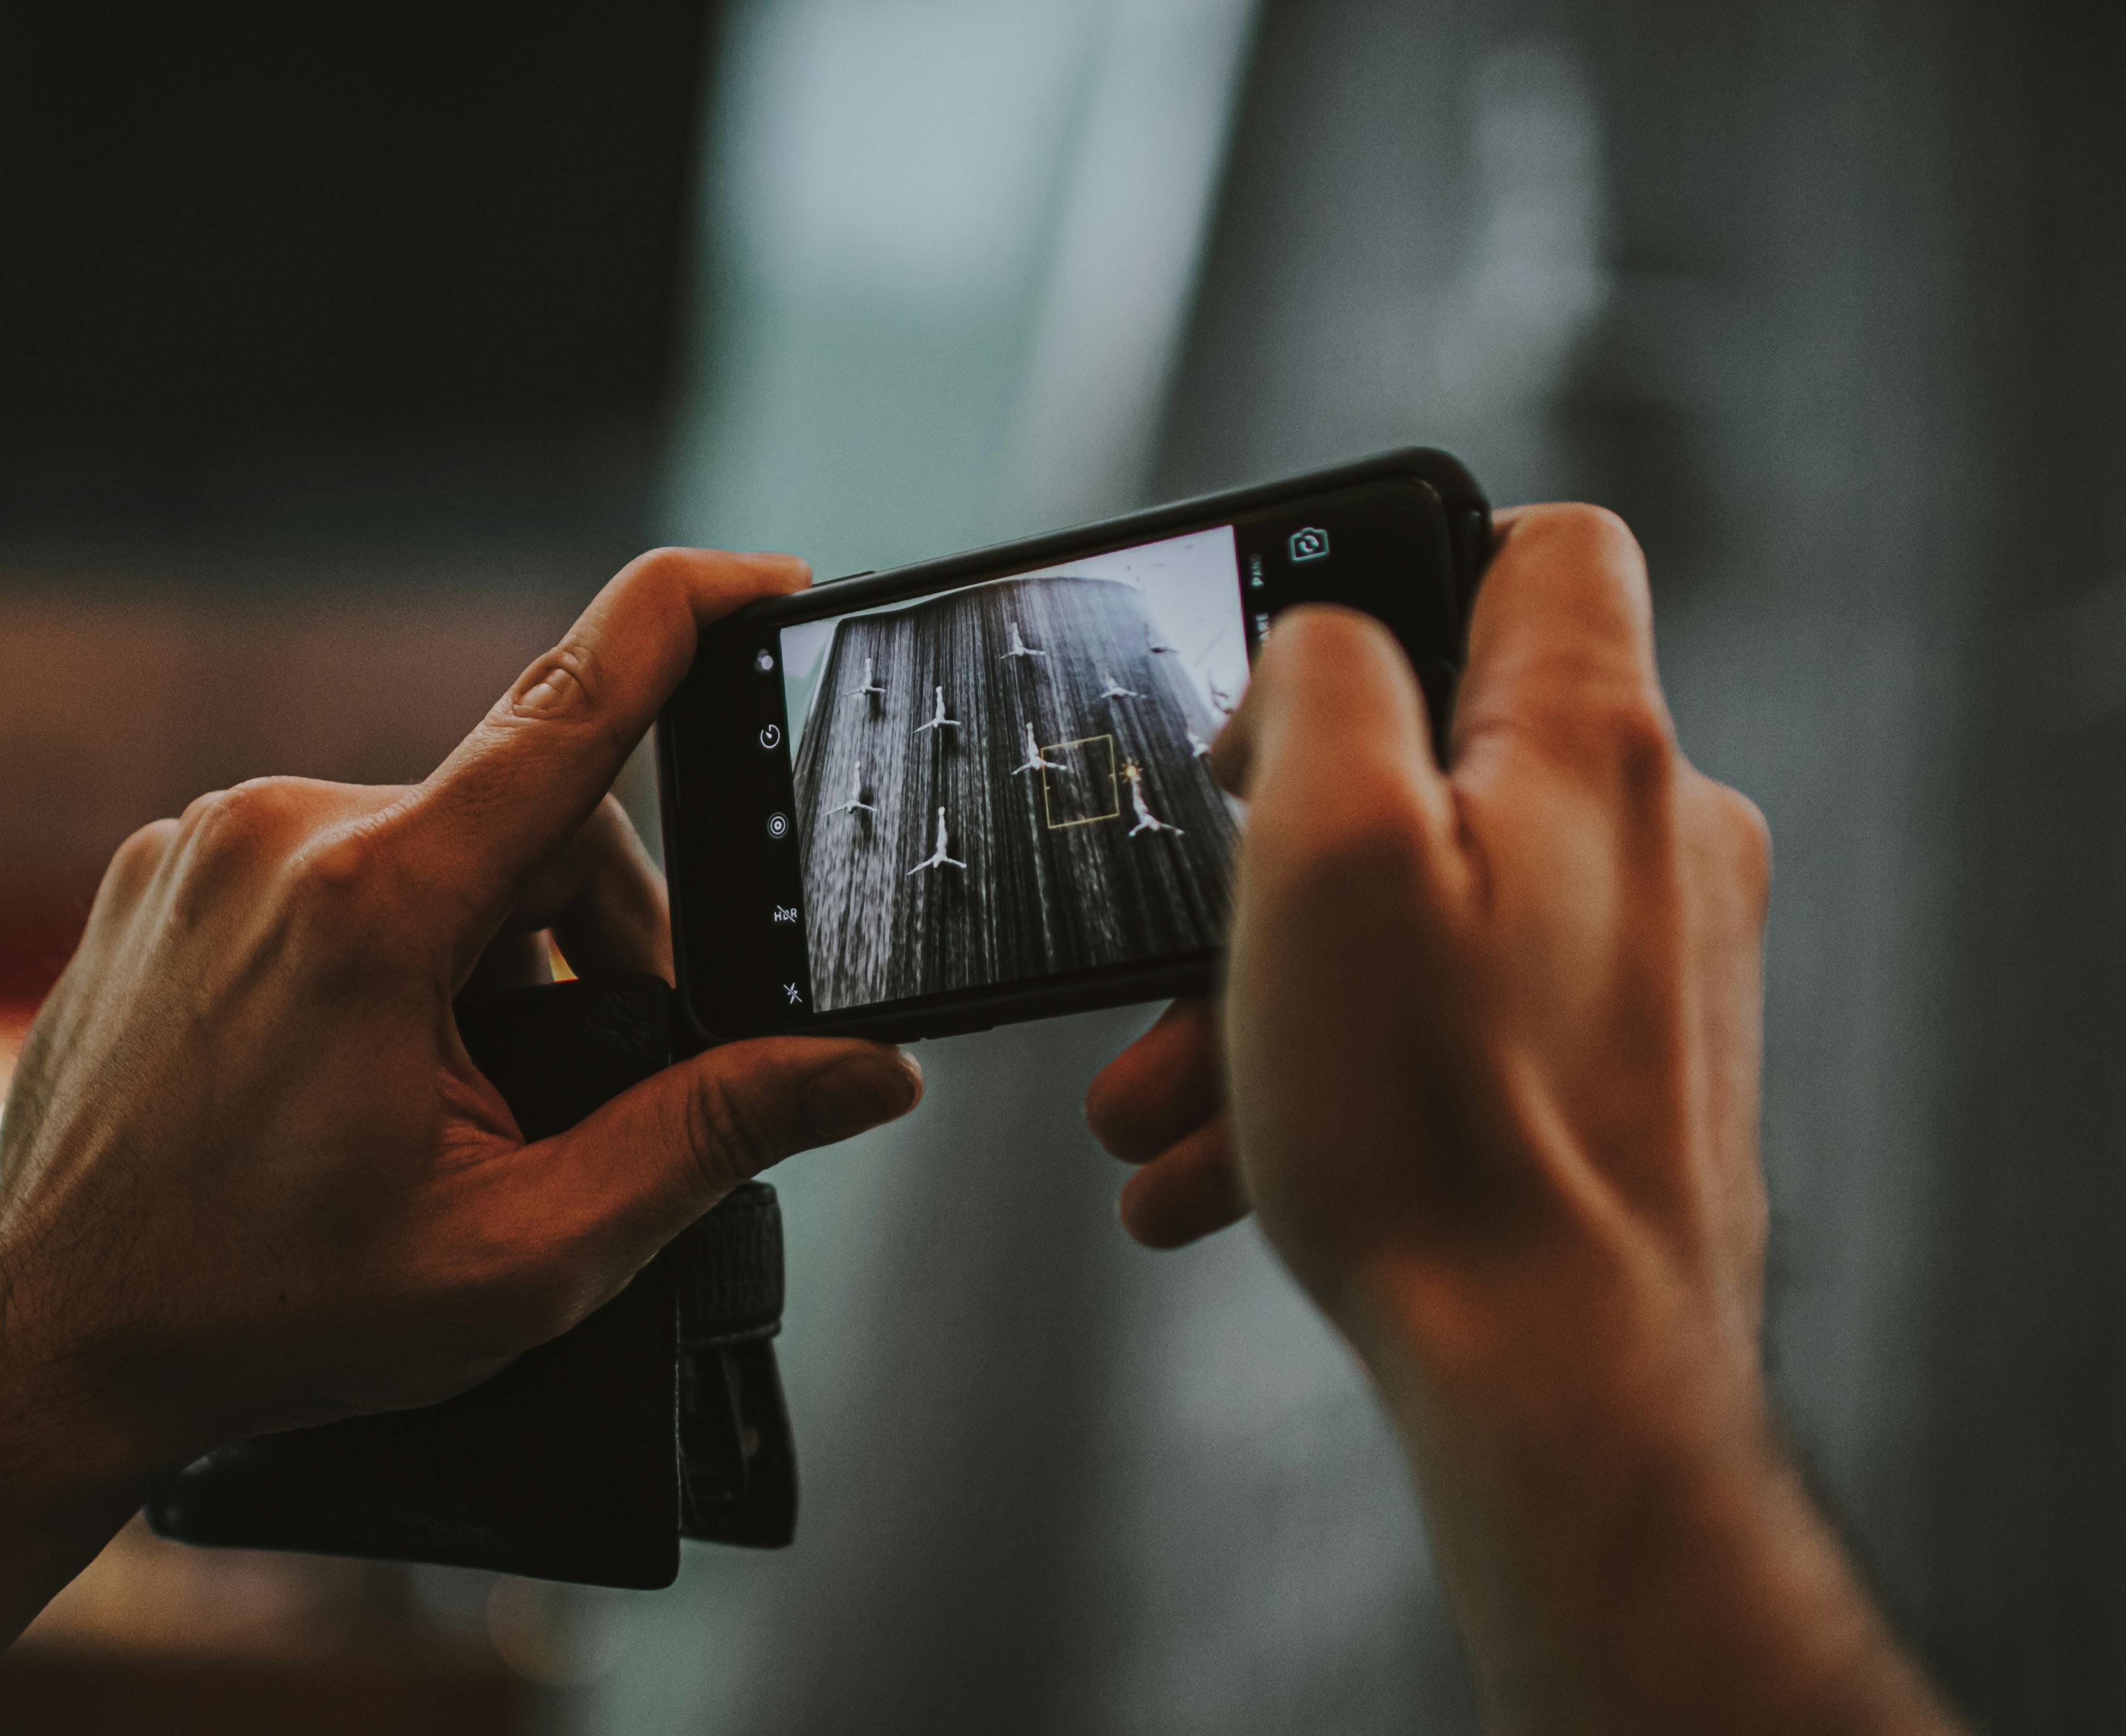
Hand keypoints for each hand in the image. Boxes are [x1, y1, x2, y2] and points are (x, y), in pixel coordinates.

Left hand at [0, 547, 923, 1463]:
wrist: (54, 1343)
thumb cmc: (276, 1308)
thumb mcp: (529, 1249)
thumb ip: (711, 1137)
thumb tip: (866, 1072)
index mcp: (372, 903)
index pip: (569, 711)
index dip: (681, 623)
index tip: (762, 578)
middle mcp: (274, 832)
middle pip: (522, 822)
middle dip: (588, 936)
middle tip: (587, 1074)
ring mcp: (199, 845)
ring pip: (425, 842)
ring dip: (483, 941)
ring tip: (458, 1089)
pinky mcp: (158, 874)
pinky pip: (325, 861)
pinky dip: (383, 938)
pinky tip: (361, 1059)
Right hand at [1090, 505, 1766, 1369]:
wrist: (1562, 1383)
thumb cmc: (1441, 1129)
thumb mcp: (1326, 847)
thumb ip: (1317, 681)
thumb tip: (1311, 653)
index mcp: (1592, 747)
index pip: (1541, 550)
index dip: (1397, 566)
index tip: (1289, 676)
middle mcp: (1651, 840)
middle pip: (1436, 765)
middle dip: (1266, 859)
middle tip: (1164, 949)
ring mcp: (1646, 966)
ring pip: (1425, 917)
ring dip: (1271, 992)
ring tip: (1158, 1101)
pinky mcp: (1622, 1070)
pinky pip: (1456, 1023)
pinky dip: (1340, 1069)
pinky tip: (1230, 1162)